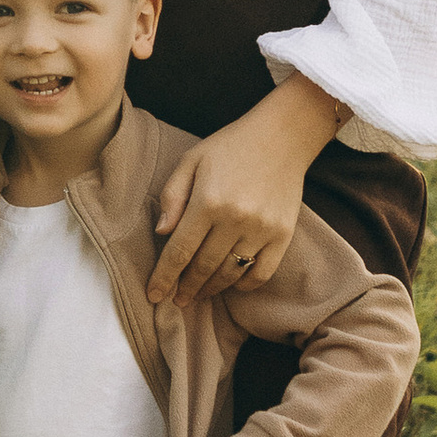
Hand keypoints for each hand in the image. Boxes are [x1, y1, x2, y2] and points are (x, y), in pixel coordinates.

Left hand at [148, 77, 342, 306]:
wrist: (282, 136)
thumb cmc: (230, 146)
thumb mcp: (191, 161)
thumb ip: (173, 196)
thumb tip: (161, 232)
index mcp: (207, 201)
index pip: (179, 251)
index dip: (164, 277)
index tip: (154, 294)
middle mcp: (235, 219)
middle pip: (203, 267)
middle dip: (186, 288)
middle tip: (177, 300)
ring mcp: (262, 229)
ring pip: (230, 274)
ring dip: (212, 289)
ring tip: (199, 294)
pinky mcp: (283, 234)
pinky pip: (261, 272)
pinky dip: (244, 284)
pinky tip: (231, 283)